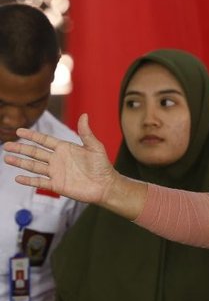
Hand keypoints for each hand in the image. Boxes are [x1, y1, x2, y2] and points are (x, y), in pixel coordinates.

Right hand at [3, 114, 146, 218]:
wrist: (105, 185)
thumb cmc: (102, 166)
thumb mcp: (95, 147)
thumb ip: (86, 133)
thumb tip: (84, 115)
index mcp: (64, 148)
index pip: (44, 140)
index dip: (32, 136)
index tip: (19, 131)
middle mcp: (57, 160)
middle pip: (35, 152)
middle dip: (20, 148)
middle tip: (6, 145)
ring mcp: (56, 173)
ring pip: (34, 166)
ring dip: (20, 163)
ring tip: (7, 158)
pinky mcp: (57, 185)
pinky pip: (40, 182)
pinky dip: (29, 181)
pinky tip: (18, 178)